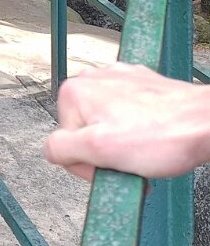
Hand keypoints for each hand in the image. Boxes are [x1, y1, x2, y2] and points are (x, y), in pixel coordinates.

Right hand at [45, 63, 209, 180]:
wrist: (206, 123)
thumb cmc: (162, 137)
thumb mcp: (100, 151)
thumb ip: (62, 149)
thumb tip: (50, 150)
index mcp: (74, 92)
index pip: (62, 143)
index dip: (86, 165)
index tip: (111, 168)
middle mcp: (92, 78)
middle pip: (82, 131)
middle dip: (104, 152)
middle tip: (129, 161)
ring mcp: (117, 77)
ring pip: (104, 123)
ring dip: (120, 142)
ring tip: (144, 150)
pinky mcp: (139, 83)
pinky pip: (125, 112)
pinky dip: (135, 128)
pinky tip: (151, 136)